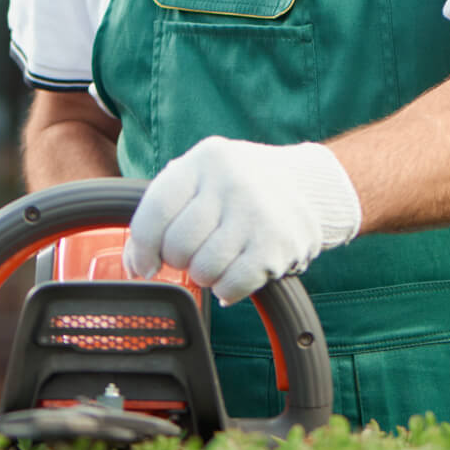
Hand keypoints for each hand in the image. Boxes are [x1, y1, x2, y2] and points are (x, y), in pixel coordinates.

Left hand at [124, 136, 361, 305]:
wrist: (313, 188)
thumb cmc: (244, 188)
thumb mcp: (205, 177)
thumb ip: (166, 209)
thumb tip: (135, 262)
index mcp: (205, 160)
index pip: (155, 210)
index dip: (143, 247)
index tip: (146, 264)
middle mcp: (231, 181)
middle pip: (178, 245)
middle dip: (180, 260)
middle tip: (197, 254)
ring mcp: (256, 213)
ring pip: (203, 270)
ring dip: (207, 275)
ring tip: (222, 259)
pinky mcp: (277, 245)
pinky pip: (231, 286)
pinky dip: (228, 289)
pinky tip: (238, 272)